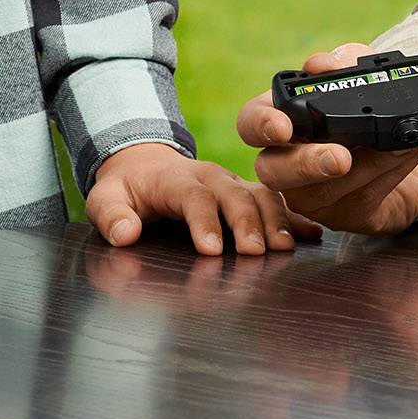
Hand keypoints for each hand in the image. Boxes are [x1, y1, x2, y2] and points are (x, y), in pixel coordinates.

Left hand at [89, 141, 318, 256]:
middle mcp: (210, 176)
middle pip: (234, 194)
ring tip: (284, 248)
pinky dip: (294, 217)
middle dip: (246, 223)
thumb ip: (111, 216)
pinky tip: (312, 234)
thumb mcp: (105, 198)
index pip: (192, 196)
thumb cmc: (127, 189)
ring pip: (261, 194)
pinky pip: (275, 200)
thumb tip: (125, 233)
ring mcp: (232, 183)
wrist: (145, 165)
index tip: (210, 251)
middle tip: (254, 253)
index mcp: (175, 177)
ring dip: (275, 220)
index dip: (203, 221)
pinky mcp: (246, 192)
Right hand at [237, 42, 417, 235]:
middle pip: (271, 172)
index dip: (260, 126)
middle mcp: (285, 160)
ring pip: (320, 192)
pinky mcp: (342, 215)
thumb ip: (343, 61)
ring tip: (390, 145)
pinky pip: (357, 202)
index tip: (282, 127)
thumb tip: (323, 65)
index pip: (250, 123)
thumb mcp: (361, 74)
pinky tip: (400, 155)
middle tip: (340, 157)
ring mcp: (310, 194)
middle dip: (305, 165)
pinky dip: (384, 175)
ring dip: (363, 167)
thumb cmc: (367, 106)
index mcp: (280, 119)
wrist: (406, 142)